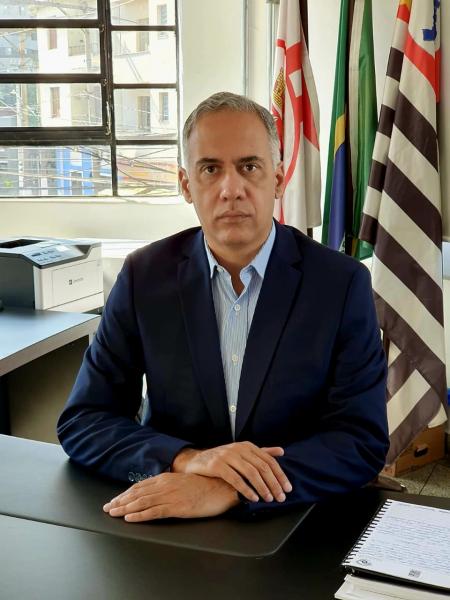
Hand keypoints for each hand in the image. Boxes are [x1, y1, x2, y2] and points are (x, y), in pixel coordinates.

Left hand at [103, 472, 238, 521]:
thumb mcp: (184, 481)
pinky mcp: (177, 507)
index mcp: (167, 478)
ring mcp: (170, 496)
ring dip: (124, 508)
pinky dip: (140, 515)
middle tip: (107, 508)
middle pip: (137, 494)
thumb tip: (159, 488)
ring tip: (113, 513)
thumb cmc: (206, 484)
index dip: (125, 494)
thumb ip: (170, 484)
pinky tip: (130, 518)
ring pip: (141, 503)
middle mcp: (165, 485)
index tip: (115, 500)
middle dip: (120, 501)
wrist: (222, 487)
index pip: (140, 486)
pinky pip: (154, 512)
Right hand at [172, 442, 291, 502]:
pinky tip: (253, 498)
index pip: (269, 460)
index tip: (287, 488)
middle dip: (273, 484)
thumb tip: (281, 451)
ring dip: (262, 488)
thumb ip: (262, 452)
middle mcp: (238, 448)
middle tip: (280, 497)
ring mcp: (227, 456)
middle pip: (262, 467)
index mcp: (247, 446)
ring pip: (250, 473)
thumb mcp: (243, 453)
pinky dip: (246, 489)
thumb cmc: (223, 460)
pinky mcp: (217, 465)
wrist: (197, 462)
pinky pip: (235, 479)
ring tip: (268, 499)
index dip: (280, 475)